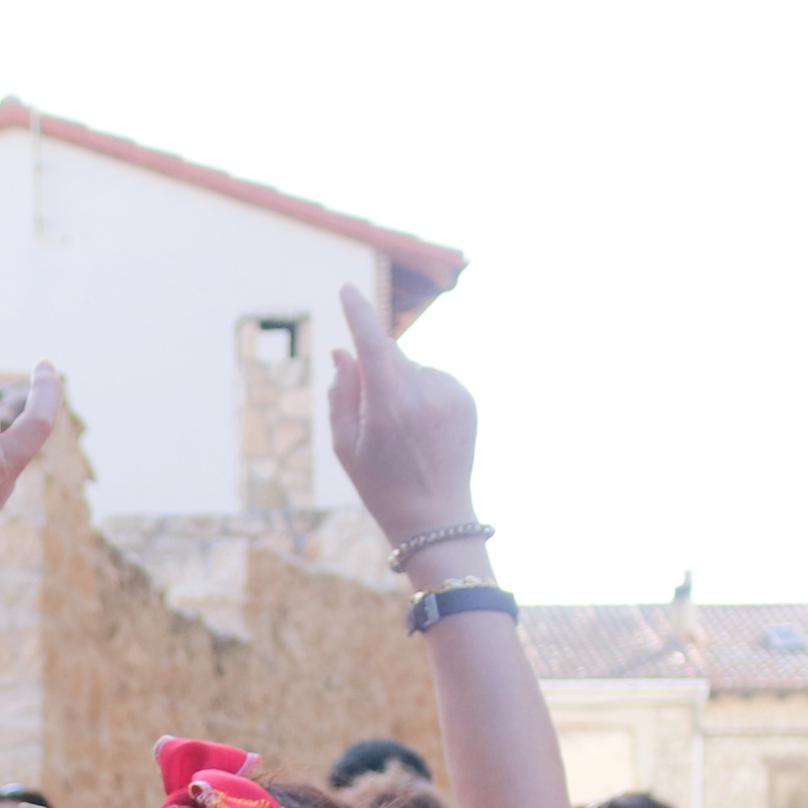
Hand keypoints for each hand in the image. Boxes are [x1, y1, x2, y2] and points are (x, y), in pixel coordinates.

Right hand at [327, 282, 481, 551]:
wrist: (435, 517)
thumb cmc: (381, 486)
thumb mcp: (346, 445)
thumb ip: (341, 394)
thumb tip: (344, 351)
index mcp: (390, 407)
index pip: (372, 345)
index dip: (358, 314)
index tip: (348, 290)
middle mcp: (424, 394)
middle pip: (389, 356)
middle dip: (375, 372)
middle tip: (375, 420)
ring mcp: (450, 394)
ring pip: (412, 368)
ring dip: (401, 386)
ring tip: (405, 434)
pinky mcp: (466, 398)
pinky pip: (434, 379)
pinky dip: (423, 394)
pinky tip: (424, 431)